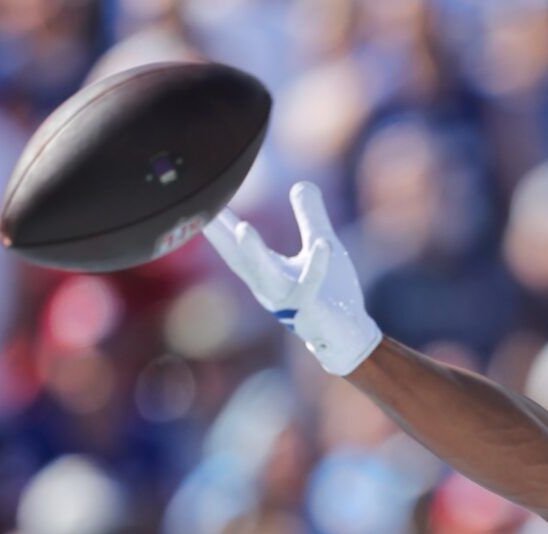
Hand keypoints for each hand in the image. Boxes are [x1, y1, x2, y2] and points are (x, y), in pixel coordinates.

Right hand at [204, 182, 381, 376]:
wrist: (350, 335)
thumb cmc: (332, 292)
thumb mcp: (320, 244)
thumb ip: (309, 216)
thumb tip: (301, 183)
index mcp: (266, 270)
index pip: (235, 244)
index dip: (216, 223)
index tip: (197, 198)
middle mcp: (269, 287)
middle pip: (239, 260)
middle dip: (219, 236)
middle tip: (201, 212)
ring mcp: (289, 301)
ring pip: (267, 277)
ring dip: (254, 254)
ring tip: (243, 229)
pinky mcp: (314, 311)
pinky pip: (313, 287)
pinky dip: (317, 266)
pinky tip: (324, 244)